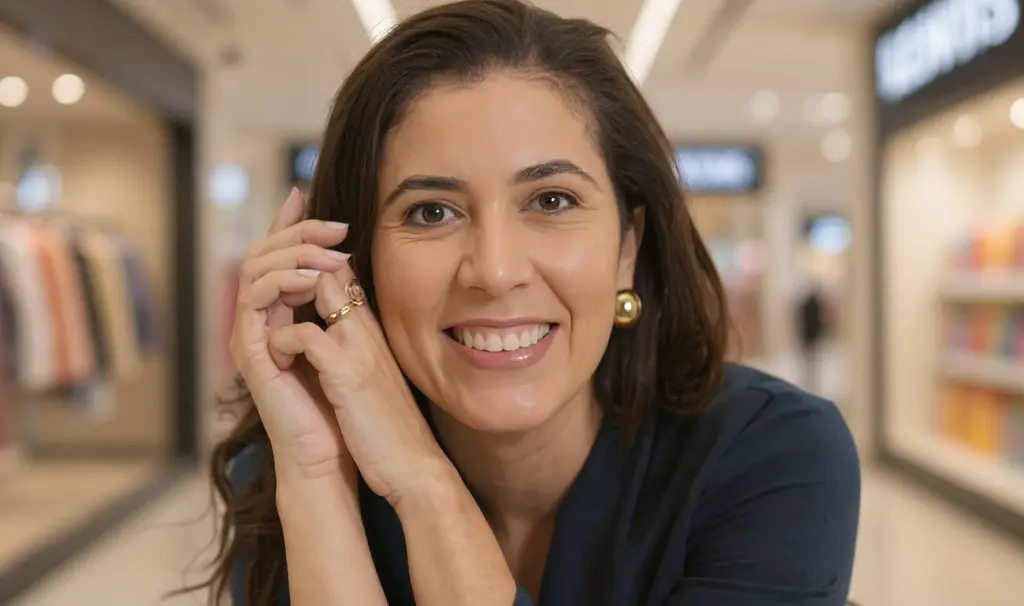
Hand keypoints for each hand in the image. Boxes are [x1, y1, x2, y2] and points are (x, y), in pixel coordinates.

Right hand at [229, 187, 354, 481]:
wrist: (335, 453)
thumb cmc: (347, 404)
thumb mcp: (350, 339)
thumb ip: (340, 302)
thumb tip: (344, 261)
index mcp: (285, 312)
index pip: (280, 256)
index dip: (288, 223)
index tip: (304, 191)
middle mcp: (264, 320)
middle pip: (264, 254)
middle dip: (297, 232)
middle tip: (334, 226)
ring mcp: (254, 336)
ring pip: (255, 271)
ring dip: (290, 255)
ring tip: (327, 254)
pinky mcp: (251, 355)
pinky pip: (253, 304)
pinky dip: (277, 284)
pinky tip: (306, 280)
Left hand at [268, 260, 452, 504]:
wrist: (415, 468)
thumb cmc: (388, 430)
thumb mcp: (369, 380)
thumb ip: (353, 353)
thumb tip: (326, 341)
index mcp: (372, 331)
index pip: (342, 273)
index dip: (310, 264)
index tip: (282, 278)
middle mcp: (368, 329)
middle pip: (330, 266)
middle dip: (293, 263)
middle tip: (264, 288)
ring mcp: (360, 347)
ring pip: (319, 285)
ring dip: (283, 295)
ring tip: (264, 322)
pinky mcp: (349, 374)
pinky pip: (306, 334)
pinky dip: (282, 340)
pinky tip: (276, 362)